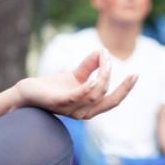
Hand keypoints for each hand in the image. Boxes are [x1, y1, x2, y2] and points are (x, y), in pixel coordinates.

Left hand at [15, 49, 136, 119]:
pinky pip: (79, 95)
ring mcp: (72, 109)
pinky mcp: (60, 103)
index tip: (135, 74)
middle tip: (133, 74)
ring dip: (104, 74)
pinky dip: (89, 85)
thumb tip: (104, 52)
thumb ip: (90, 66)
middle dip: (123, 88)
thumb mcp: (75, 75)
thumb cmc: (52, 87)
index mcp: (89, 107)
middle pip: (110, 102)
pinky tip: (95, 75)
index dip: (125, 89)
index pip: (112, 100)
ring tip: (105, 57)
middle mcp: (83, 112)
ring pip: (96, 94)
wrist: (28, 93)